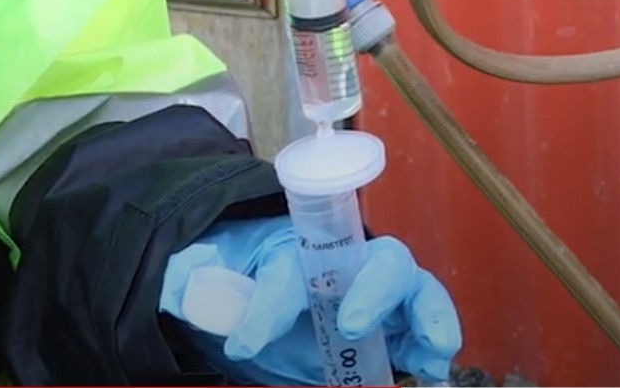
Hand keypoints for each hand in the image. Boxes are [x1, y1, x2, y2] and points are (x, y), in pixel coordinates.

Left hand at [160, 216, 461, 385]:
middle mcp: (347, 267)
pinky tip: (434, 368)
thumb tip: (185, 289)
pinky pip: (422, 332)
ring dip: (429, 315)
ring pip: (414, 290)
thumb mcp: (212, 281)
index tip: (242, 347)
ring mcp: (376, 296)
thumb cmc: (245, 284)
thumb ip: (203, 285)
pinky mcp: (392, 331)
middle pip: (378, 261)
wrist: (269, 304)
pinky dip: (433, 346)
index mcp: (294, 251)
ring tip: (434, 347)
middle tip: (350, 326)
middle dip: (372, 290)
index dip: (266, 309)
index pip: (285, 273)